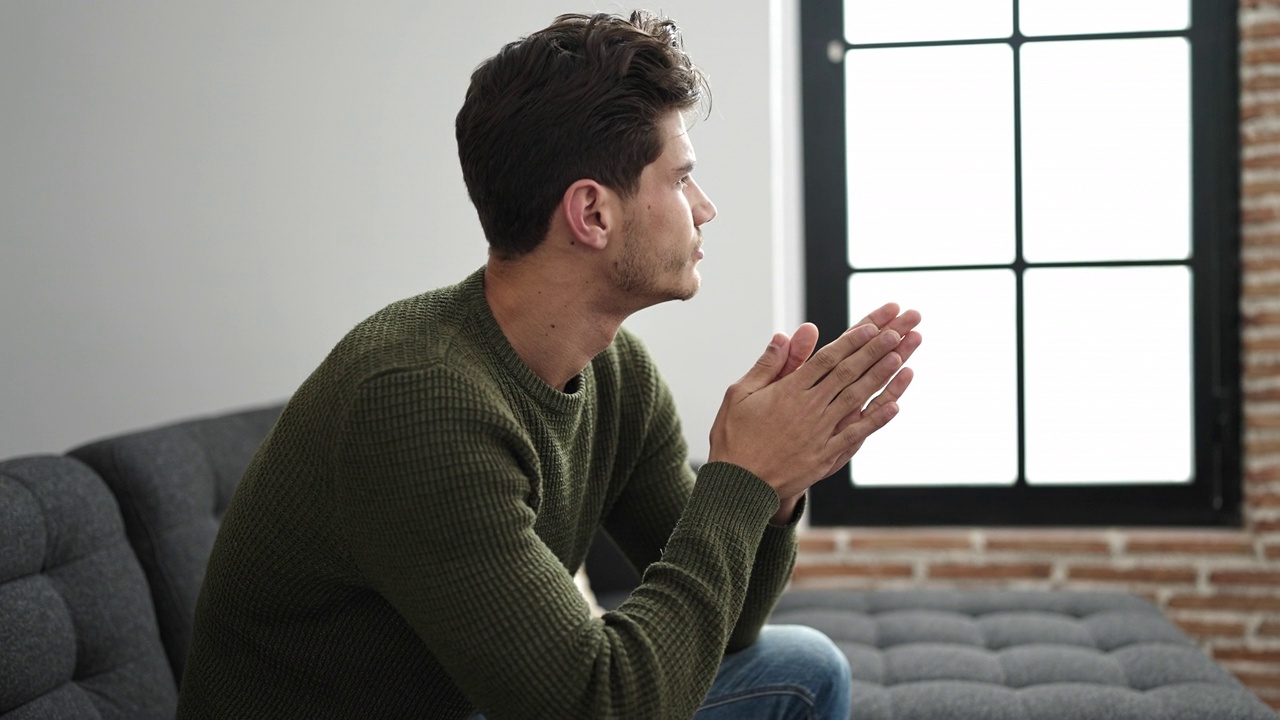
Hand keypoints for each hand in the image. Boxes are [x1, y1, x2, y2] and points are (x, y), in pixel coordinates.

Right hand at [708, 305, 921, 501]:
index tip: (872, 326)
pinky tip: (894, 406)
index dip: (852, 341)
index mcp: (788, 391)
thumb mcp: (740, 394)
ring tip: (900, 357)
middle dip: (874, 351)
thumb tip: (784, 335)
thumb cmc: (734, 437)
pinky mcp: (825, 456)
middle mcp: (809, 409)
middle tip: (897, 332)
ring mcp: (820, 433)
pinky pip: (856, 435)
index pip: (827, 359)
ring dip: (880, 377)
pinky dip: (876, 420)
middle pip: (847, 373)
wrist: (737, 484)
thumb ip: (767, 365)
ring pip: (856, 399)